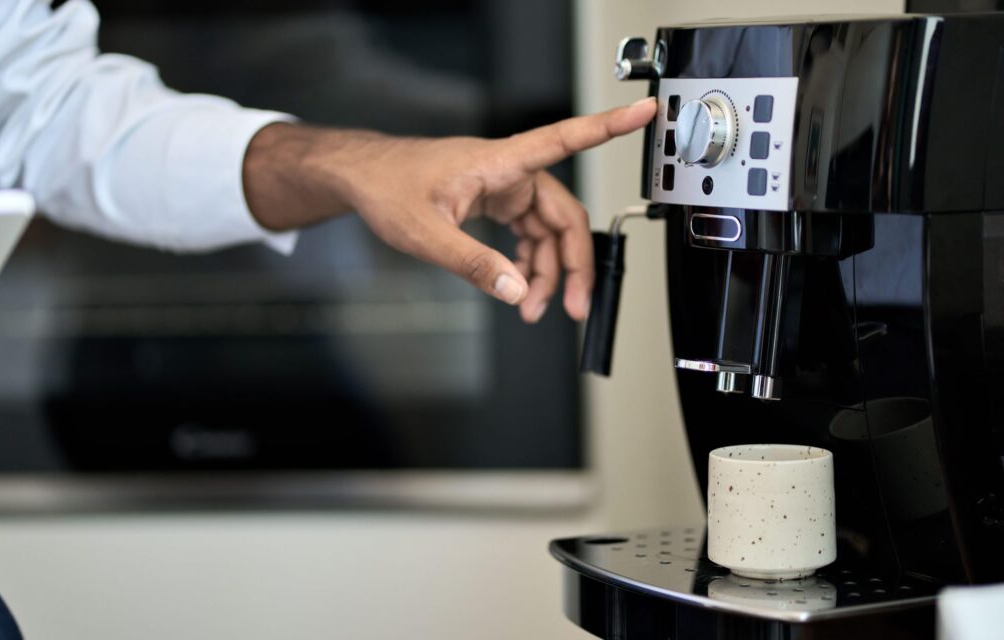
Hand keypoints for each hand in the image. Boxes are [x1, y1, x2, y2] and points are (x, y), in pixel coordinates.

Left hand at [244, 97, 656, 322]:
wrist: (363, 179)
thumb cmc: (388, 188)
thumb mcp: (425, 234)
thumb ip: (472, 264)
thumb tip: (515, 290)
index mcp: (500, 163)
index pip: (565, 139)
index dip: (609, 127)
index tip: (646, 113)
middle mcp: (510, 172)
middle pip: (564, 215)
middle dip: (572, 263)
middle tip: (572, 307)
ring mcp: (504, 188)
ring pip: (547, 231)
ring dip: (548, 271)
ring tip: (534, 308)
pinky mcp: (496, 202)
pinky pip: (528, 233)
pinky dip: (529, 262)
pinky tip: (521, 286)